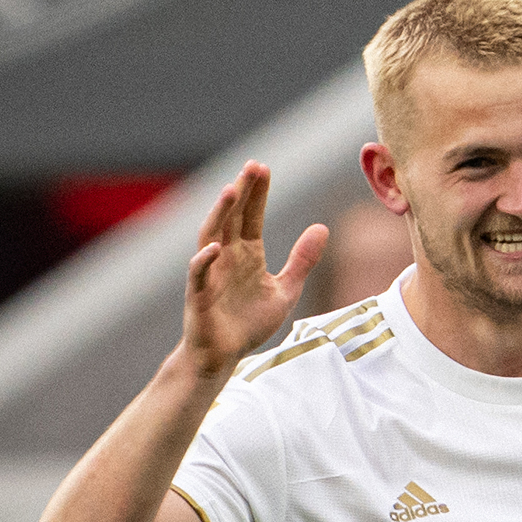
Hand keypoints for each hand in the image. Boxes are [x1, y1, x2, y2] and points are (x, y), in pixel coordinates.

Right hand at [182, 162, 329, 375]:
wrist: (224, 356)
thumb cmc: (249, 323)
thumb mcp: (286, 290)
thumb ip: (302, 260)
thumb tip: (322, 227)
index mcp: (247, 255)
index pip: (252, 217)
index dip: (258, 194)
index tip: (264, 168)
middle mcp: (227, 258)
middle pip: (232, 218)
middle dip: (242, 192)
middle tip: (252, 165)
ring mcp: (211, 274)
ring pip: (211, 236)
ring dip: (220, 214)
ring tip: (231, 191)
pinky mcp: (199, 296)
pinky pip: (198, 274)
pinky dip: (204, 261)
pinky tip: (214, 248)